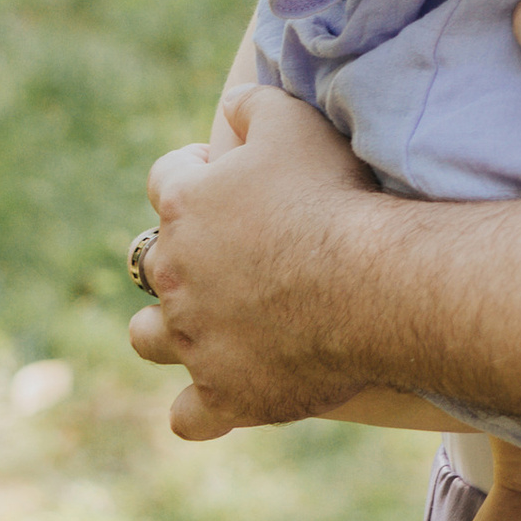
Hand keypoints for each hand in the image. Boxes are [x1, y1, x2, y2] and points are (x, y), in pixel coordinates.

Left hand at [128, 85, 380, 440]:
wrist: (371, 284)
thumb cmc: (335, 197)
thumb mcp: (295, 121)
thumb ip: (253, 103)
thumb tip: (231, 104)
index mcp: (185, 204)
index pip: (165, 179)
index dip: (195, 172)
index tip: (229, 175)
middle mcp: (175, 273)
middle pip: (154, 261)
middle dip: (185, 254)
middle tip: (241, 253)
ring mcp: (194, 339)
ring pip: (149, 338)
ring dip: (166, 330)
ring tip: (203, 327)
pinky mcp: (225, 393)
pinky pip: (190, 416)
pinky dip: (199, 409)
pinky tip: (220, 400)